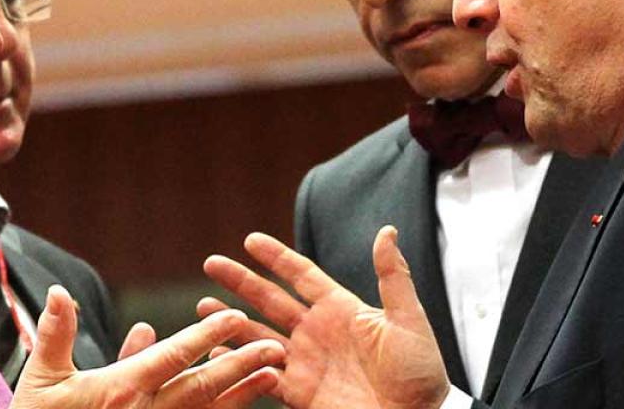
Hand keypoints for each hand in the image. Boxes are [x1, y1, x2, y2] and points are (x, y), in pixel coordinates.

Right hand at [10, 285, 283, 408]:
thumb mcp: (41, 380)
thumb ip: (56, 334)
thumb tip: (59, 291)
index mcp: (119, 391)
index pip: (171, 359)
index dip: (204, 337)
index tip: (234, 318)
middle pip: (201, 388)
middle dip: (240, 365)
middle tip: (275, 346)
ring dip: (242, 394)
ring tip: (274, 375)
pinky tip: (244, 408)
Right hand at [201, 226, 448, 408]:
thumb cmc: (420, 371)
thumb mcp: (408, 319)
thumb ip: (392, 276)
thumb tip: (386, 231)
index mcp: (340, 309)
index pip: (301, 275)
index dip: (276, 257)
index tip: (250, 240)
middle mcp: (317, 332)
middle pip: (270, 300)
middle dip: (241, 282)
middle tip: (212, 264)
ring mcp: (306, 362)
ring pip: (258, 335)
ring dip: (231, 321)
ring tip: (203, 307)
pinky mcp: (300, 393)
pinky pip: (262, 375)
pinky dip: (238, 364)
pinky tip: (216, 352)